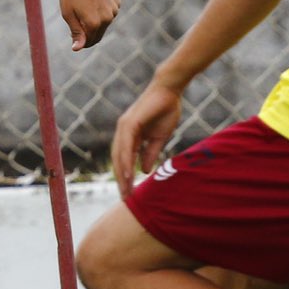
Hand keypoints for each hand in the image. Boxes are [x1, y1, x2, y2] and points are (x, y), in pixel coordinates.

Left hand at [59, 0, 119, 50]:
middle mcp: (107, 19)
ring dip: (94, 23)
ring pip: (103, 25)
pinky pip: (108, 14)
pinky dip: (100, 13)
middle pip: (98, 36)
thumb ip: (75, 32)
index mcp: (93, 23)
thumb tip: (77, 48)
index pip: (89, 42)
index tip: (72, 34)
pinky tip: (92, 0)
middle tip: (76, 23)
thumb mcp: (68, 13)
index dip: (80, 42)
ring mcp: (113, 11)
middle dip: (87, 35)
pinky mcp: (117, 3)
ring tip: (83, 7)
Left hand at [110, 80, 182, 195]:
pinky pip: (126, 146)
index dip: (125, 176)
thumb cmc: (165, 111)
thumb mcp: (158, 138)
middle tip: (126, 197)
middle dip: (121, 179)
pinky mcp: (129, 123)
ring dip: (122, 174)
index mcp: (129, 134)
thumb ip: (150, 153)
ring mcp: (124, 126)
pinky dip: (127, 161)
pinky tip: (129, 174)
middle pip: (118, 160)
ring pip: (120, 155)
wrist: (170, 91)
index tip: (129, 192)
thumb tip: (144, 170)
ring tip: (126, 190)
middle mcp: (123, 131)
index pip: (124, 159)